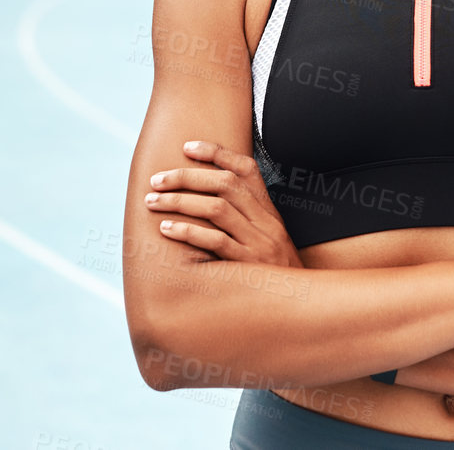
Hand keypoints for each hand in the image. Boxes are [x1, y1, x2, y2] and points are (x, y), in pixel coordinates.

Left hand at [146, 140, 303, 268]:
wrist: (299, 307)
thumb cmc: (273, 274)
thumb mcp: (266, 240)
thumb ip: (244, 219)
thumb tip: (204, 200)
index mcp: (269, 212)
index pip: (246, 170)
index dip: (217, 153)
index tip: (187, 147)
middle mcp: (266, 223)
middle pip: (225, 184)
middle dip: (186, 177)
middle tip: (157, 180)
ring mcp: (259, 244)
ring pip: (217, 209)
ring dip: (180, 202)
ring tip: (154, 202)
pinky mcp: (249, 267)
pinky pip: (217, 242)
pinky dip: (188, 232)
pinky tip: (167, 230)